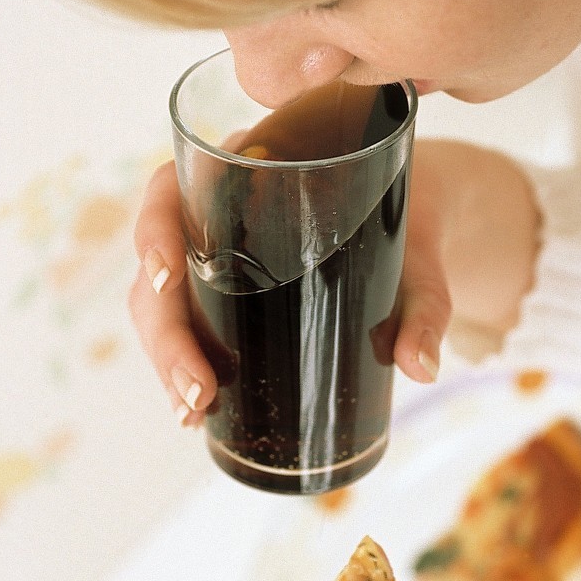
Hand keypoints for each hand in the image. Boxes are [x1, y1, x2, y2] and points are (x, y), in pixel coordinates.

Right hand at [129, 142, 538, 423]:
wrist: (414, 222)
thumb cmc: (407, 221)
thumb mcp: (416, 253)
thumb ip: (425, 304)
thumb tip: (422, 367)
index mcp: (248, 170)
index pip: (172, 188)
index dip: (155, 230)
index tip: (166, 277)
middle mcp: (215, 210)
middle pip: (160, 263)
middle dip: (167, 333)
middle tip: (197, 391)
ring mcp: (214, 255)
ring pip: (160, 302)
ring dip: (167, 358)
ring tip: (193, 409)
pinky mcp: (224, 292)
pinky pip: (186, 324)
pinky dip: (182, 366)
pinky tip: (193, 410)